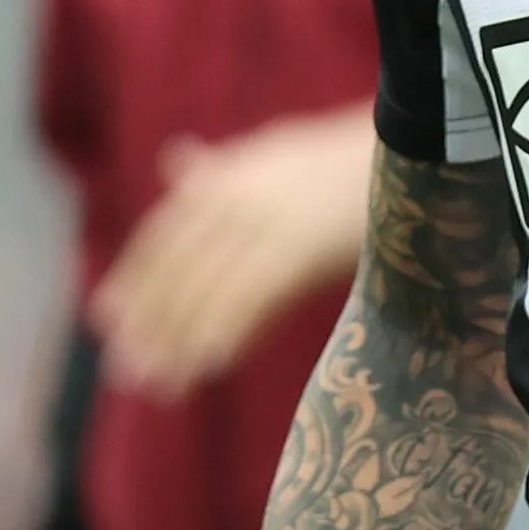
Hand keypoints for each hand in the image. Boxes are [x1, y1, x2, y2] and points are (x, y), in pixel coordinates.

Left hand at [95, 111, 374, 394]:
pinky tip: (210, 365)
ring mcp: (271, 223)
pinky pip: (255, 297)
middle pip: (180, 268)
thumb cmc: (356, 152)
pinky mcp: (304, 248)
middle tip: (124, 368)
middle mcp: (241, 198)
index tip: (106, 318)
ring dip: (180, 340)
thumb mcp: (280, 149)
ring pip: (210, 289)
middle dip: (151, 320)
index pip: (165, 233)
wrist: (422, 145)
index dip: (135, 278)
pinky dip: (229, 331)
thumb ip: (223, 165)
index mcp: (232, 175)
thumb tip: (173, 158)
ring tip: (159, 385)